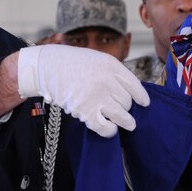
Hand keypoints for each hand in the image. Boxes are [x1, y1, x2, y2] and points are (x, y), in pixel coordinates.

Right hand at [17, 45, 149, 136]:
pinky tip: (110, 129)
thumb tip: (130, 92)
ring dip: (126, 121)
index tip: (144, 103)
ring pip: (122, 115)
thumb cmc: (73, 64)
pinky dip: (110, 130)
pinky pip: (105, 127)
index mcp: (111, 66)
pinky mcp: (85, 112)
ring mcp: (96, 97)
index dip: (141, 96)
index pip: (134, 85)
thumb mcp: (98, 60)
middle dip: (126, 106)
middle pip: (127, 101)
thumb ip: (114, 73)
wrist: (47, 67)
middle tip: (122, 109)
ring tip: (129, 124)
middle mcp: (106, 81)